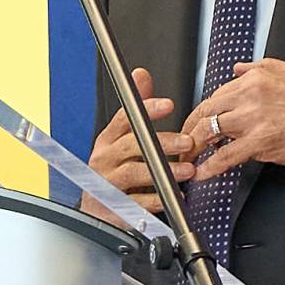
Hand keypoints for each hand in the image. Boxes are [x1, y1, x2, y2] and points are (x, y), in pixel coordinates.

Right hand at [87, 65, 196, 217]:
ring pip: (134, 173)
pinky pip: (136, 202)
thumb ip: (136, 108)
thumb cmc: (115, 171)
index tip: (167, 105)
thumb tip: (141, 75)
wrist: (98, 210)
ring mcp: (106, 182)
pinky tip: (174, 195)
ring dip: (164, 171)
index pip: (124, 118)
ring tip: (187, 170)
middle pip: (131, 145)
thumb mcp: (122, 138)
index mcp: (108, 140)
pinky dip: (157, 199)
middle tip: (187, 142)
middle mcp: (104, 158)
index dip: (146, 109)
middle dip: (162, 142)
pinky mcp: (113, 206)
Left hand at [184, 59, 284, 177]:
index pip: (216, 95)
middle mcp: (251, 96)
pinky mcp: (262, 142)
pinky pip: (226, 156)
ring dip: (194, 148)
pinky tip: (203, 173)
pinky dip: (211, 167)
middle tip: (181, 143)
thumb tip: (238, 68)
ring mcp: (254, 120)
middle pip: (206, 112)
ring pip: (210, 132)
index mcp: (256, 79)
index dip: (202, 112)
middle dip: (189, 129)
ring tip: (187, 159)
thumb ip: (262, 68)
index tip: (196, 123)